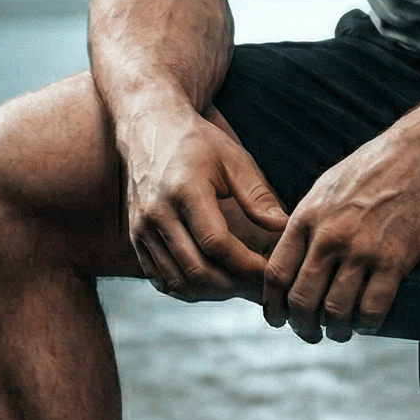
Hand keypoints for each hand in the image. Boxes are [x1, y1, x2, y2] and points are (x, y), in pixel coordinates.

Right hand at [123, 103, 287, 300]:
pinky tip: (212, 281)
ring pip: (177, 281)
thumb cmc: (198, 142)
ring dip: (211, 292)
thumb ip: (257, 196)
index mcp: (184, 191)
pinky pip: (160, 278)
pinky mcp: (135, 238)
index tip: (269, 270)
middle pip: (196, 270)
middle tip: (258, 285)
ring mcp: (141, 229)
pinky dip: (187, 287)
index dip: (246, 264)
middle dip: (232, 285)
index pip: (216, 244)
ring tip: (239, 285)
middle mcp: (157, 214)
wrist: (151, 127)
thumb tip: (284, 227)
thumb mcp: (233, 159)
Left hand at [262, 131, 419, 343]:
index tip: (276, 318)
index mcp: (308, 217)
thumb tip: (294, 254)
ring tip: (339, 332)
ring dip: (335, 330)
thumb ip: (307, 220)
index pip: (276, 273)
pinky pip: (373, 309)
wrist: (419, 155)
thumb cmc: (372, 167)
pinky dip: (366, 325)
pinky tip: (367, 323)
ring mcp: (362, 250)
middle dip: (301, 325)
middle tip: (308, 332)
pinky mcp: (394, 261)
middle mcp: (330, 237)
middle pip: (302, 300)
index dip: (272, 304)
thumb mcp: (326, 187)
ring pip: (336, 311)